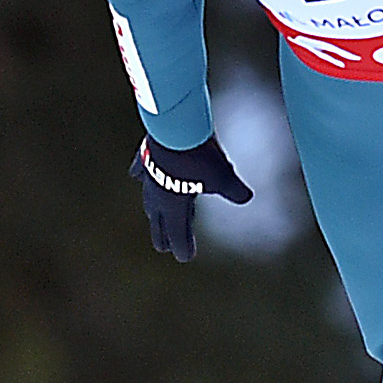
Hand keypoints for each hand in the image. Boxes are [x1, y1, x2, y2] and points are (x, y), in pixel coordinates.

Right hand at [133, 135, 253, 260]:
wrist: (176, 125)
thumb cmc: (199, 156)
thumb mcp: (223, 175)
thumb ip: (234, 190)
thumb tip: (247, 197)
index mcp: (173, 206)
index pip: (177, 234)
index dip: (182, 247)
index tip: (185, 258)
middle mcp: (157, 195)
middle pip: (159, 220)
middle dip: (163, 234)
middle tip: (163, 247)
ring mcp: (150, 175)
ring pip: (149, 197)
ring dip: (153, 209)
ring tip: (153, 216)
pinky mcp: (147, 155)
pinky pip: (141, 169)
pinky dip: (140, 174)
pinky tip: (136, 176)